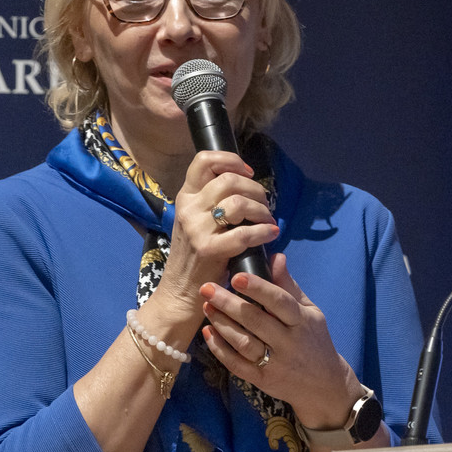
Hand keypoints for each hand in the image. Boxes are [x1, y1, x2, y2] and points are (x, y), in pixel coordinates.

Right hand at [158, 151, 278, 320]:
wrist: (181, 291)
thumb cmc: (197, 255)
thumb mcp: (198, 221)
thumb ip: (215, 202)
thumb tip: (247, 186)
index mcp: (186, 197)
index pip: (203, 160)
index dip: (231, 161)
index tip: (248, 174)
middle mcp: (188, 208)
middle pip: (229, 180)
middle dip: (256, 190)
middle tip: (264, 205)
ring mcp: (196, 228)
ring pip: (239, 203)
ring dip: (262, 211)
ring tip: (267, 222)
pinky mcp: (208, 249)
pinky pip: (244, 232)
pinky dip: (263, 232)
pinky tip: (270, 234)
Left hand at [200, 252, 360, 424]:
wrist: (324, 384)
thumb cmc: (314, 340)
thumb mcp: (310, 311)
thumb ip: (289, 286)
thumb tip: (275, 256)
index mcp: (302, 322)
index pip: (280, 302)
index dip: (259, 289)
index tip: (237, 276)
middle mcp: (289, 343)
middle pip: (256, 321)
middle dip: (229, 303)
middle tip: (207, 288)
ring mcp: (276, 364)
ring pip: (244, 342)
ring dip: (222, 324)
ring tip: (206, 307)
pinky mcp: (263, 380)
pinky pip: (237, 365)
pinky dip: (221, 349)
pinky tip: (208, 333)